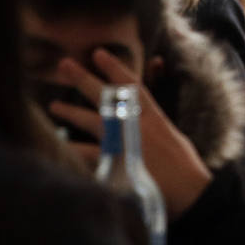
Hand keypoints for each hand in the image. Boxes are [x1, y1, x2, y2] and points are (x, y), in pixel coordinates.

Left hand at [46, 50, 211, 217]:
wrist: (190, 191)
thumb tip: (144, 115)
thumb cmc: (184, 167)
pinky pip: (88, 153)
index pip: (131, 85)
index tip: (98, 53)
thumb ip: (155, 122)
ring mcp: (125, 143)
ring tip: (54, 106)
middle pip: (106, 96)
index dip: (114, 67)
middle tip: (64, 65)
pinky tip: (58, 144)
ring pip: (93, 121)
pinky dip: (73, 149)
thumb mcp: (173, 136)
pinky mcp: (116, 164)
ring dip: (71, 112)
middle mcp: (138, 125)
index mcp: (154, 117)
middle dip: (83, 79)